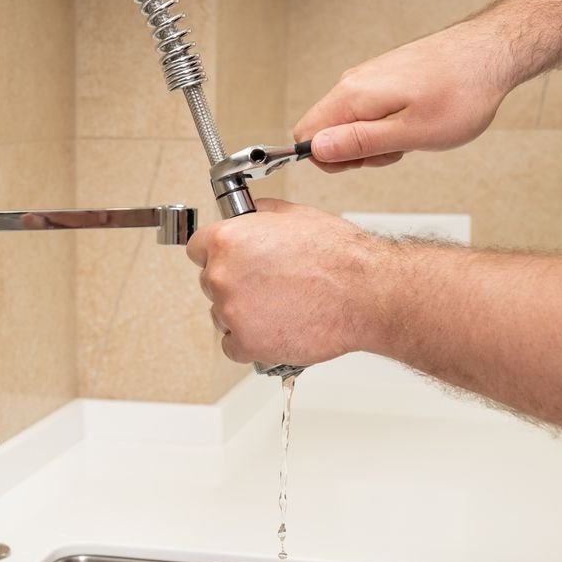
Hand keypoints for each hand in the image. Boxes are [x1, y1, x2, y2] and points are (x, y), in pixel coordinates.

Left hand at [185, 199, 391, 365]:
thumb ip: (259, 216)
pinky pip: (233, 346)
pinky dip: (250, 342)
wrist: (363, 293)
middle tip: (266, 286)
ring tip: (278, 307)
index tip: (230, 261)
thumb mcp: (293, 215)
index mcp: (228, 240)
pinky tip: (274, 329)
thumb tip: (249, 216)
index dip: (216, 254)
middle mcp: (222, 275)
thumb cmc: (336, 256)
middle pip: (210, 283)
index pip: (198, 249)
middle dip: (233, 284)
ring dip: (242, 313)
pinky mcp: (246, 343)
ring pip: (221, 315)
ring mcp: (232, 311)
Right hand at [293, 21, 515, 171]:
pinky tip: (416, 122)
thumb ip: (359, 143)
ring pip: (349, 123)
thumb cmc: (462, 92)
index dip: (328, 159)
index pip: (305, 134)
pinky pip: (368, 111)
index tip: (363, 162)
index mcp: (353, 96)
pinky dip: (387, 126)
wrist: (493, 53)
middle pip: (326, 131)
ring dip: (374, 141)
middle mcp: (353, 82)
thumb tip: (317, 148)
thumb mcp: (410, 133)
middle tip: (394, 151)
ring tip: (412, 136)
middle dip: (355, 152)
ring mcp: (368, 77)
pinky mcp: (384, 76)